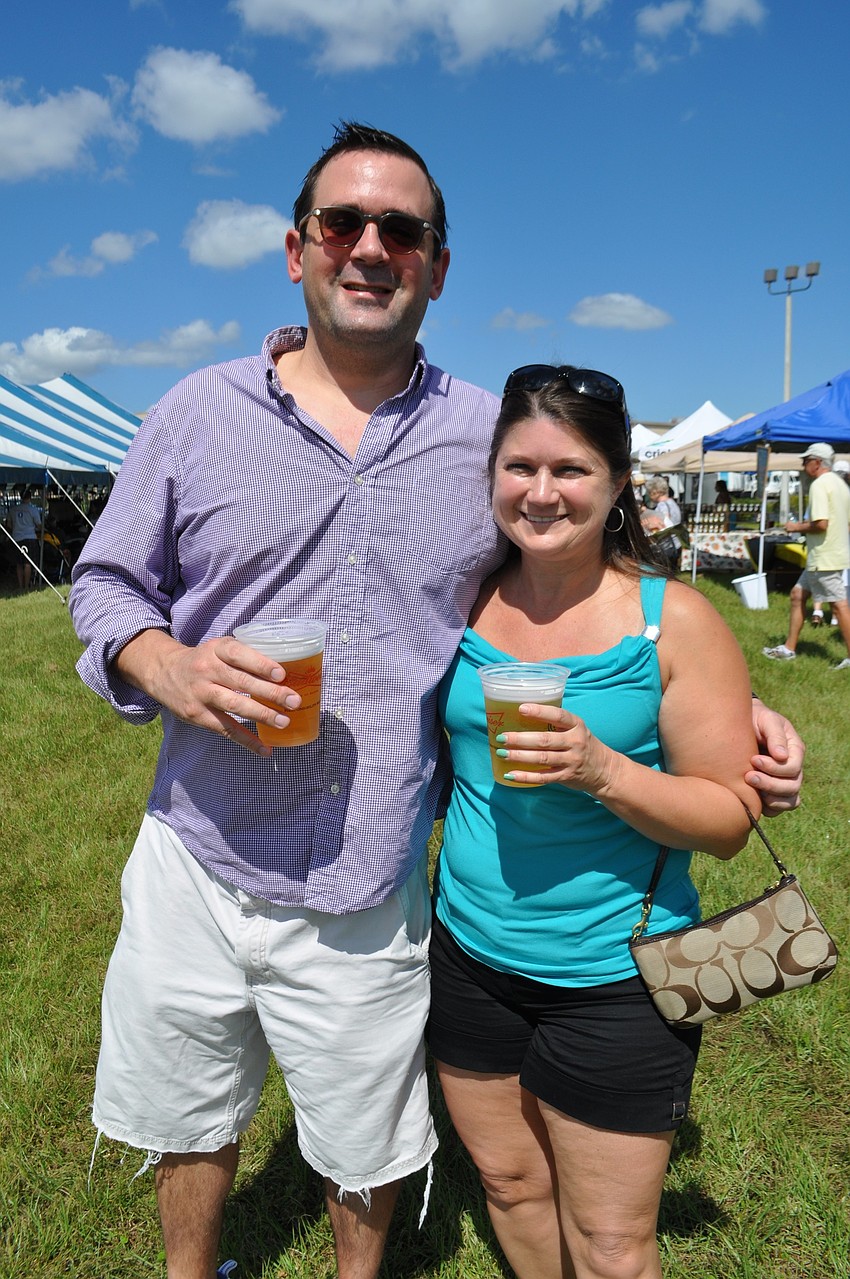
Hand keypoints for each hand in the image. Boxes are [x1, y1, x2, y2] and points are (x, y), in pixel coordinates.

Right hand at [115, 630, 300, 756]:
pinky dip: (246, 740)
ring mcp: (201, 693)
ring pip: (234, 705)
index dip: (260, 663)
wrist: (164, 672)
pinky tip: (264, 748)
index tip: (281, 674)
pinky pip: (225, 729)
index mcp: (216, 649)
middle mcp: (207, 670)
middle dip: (270, 693)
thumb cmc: (203, 660)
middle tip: (293, 701)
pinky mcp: (197, 715)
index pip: (239, 654)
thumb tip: (284, 673)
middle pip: (241, 682)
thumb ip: (244, 656)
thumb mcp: (218, 648)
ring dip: (262, 715)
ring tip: (284, 721)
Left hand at [495, 704, 613, 792]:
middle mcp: (575, 742)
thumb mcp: (576, 729)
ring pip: (542, 758)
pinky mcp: (566, 776)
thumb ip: (555, 723)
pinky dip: (526, 776)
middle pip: (545, 740)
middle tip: (502, 737)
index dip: (540, 712)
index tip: (521, 708)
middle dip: (521, 739)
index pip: (558, 715)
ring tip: (502, 753)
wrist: (604, 769)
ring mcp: (571, 760)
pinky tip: (510, 774)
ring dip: (520, 756)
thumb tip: (520, 716)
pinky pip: (543, 777)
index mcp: (577, 725)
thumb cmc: (582, 744)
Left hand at [745, 698, 804, 814]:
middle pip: (792, 787)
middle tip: (748, 776)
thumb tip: (782, 756)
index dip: (774, 768)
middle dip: (769, 784)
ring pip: (789, 801)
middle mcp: (793, 768)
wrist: (740, 725)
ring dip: (770, 798)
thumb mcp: (766, 720)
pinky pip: (778, 808)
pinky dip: (768, 808)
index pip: (793, 768)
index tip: (753, 760)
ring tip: (750, 787)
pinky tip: (753, 798)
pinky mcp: (772, 791)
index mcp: (795, 751)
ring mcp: (784, 781)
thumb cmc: (755, 719)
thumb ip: (775, 735)